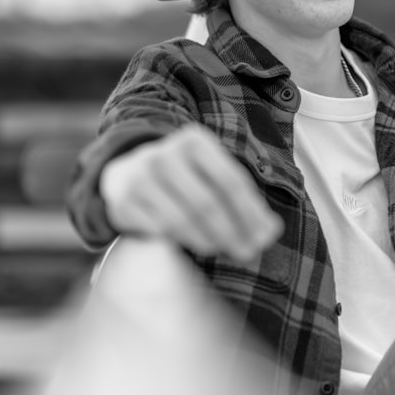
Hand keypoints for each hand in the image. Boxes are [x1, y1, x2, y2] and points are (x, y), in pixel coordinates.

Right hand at [100, 123, 281, 261]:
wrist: (125, 171)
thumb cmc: (184, 176)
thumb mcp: (211, 172)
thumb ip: (243, 198)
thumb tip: (272, 231)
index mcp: (194, 141)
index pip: (231, 181)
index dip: (250, 213)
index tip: (265, 238)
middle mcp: (164, 155)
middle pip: (207, 203)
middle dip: (232, 232)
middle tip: (248, 253)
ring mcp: (139, 178)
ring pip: (181, 220)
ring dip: (208, 241)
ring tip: (222, 249)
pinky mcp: (122, 203)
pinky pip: (157, 231)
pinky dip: (179, 242)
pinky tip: (192, 246)